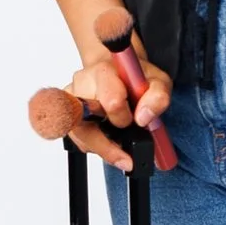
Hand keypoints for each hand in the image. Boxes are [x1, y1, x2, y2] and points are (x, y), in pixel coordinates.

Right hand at [30, 7, 172, 168]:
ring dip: (101, 148)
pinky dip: (94, 146)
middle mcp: (82, 83)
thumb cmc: (135, 75)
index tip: (135, 122)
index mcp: (104, 72)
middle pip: (86, 122)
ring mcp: (71, 98)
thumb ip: (158, 97)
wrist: (118, 69)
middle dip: (107, 143)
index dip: (123, 118)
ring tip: (120, 153)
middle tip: (125, 155)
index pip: (110, 102)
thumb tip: (143, 118)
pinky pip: (77, 138)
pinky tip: (108, 141)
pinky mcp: (67, 112)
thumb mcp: (157, 81)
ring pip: (79, 134)